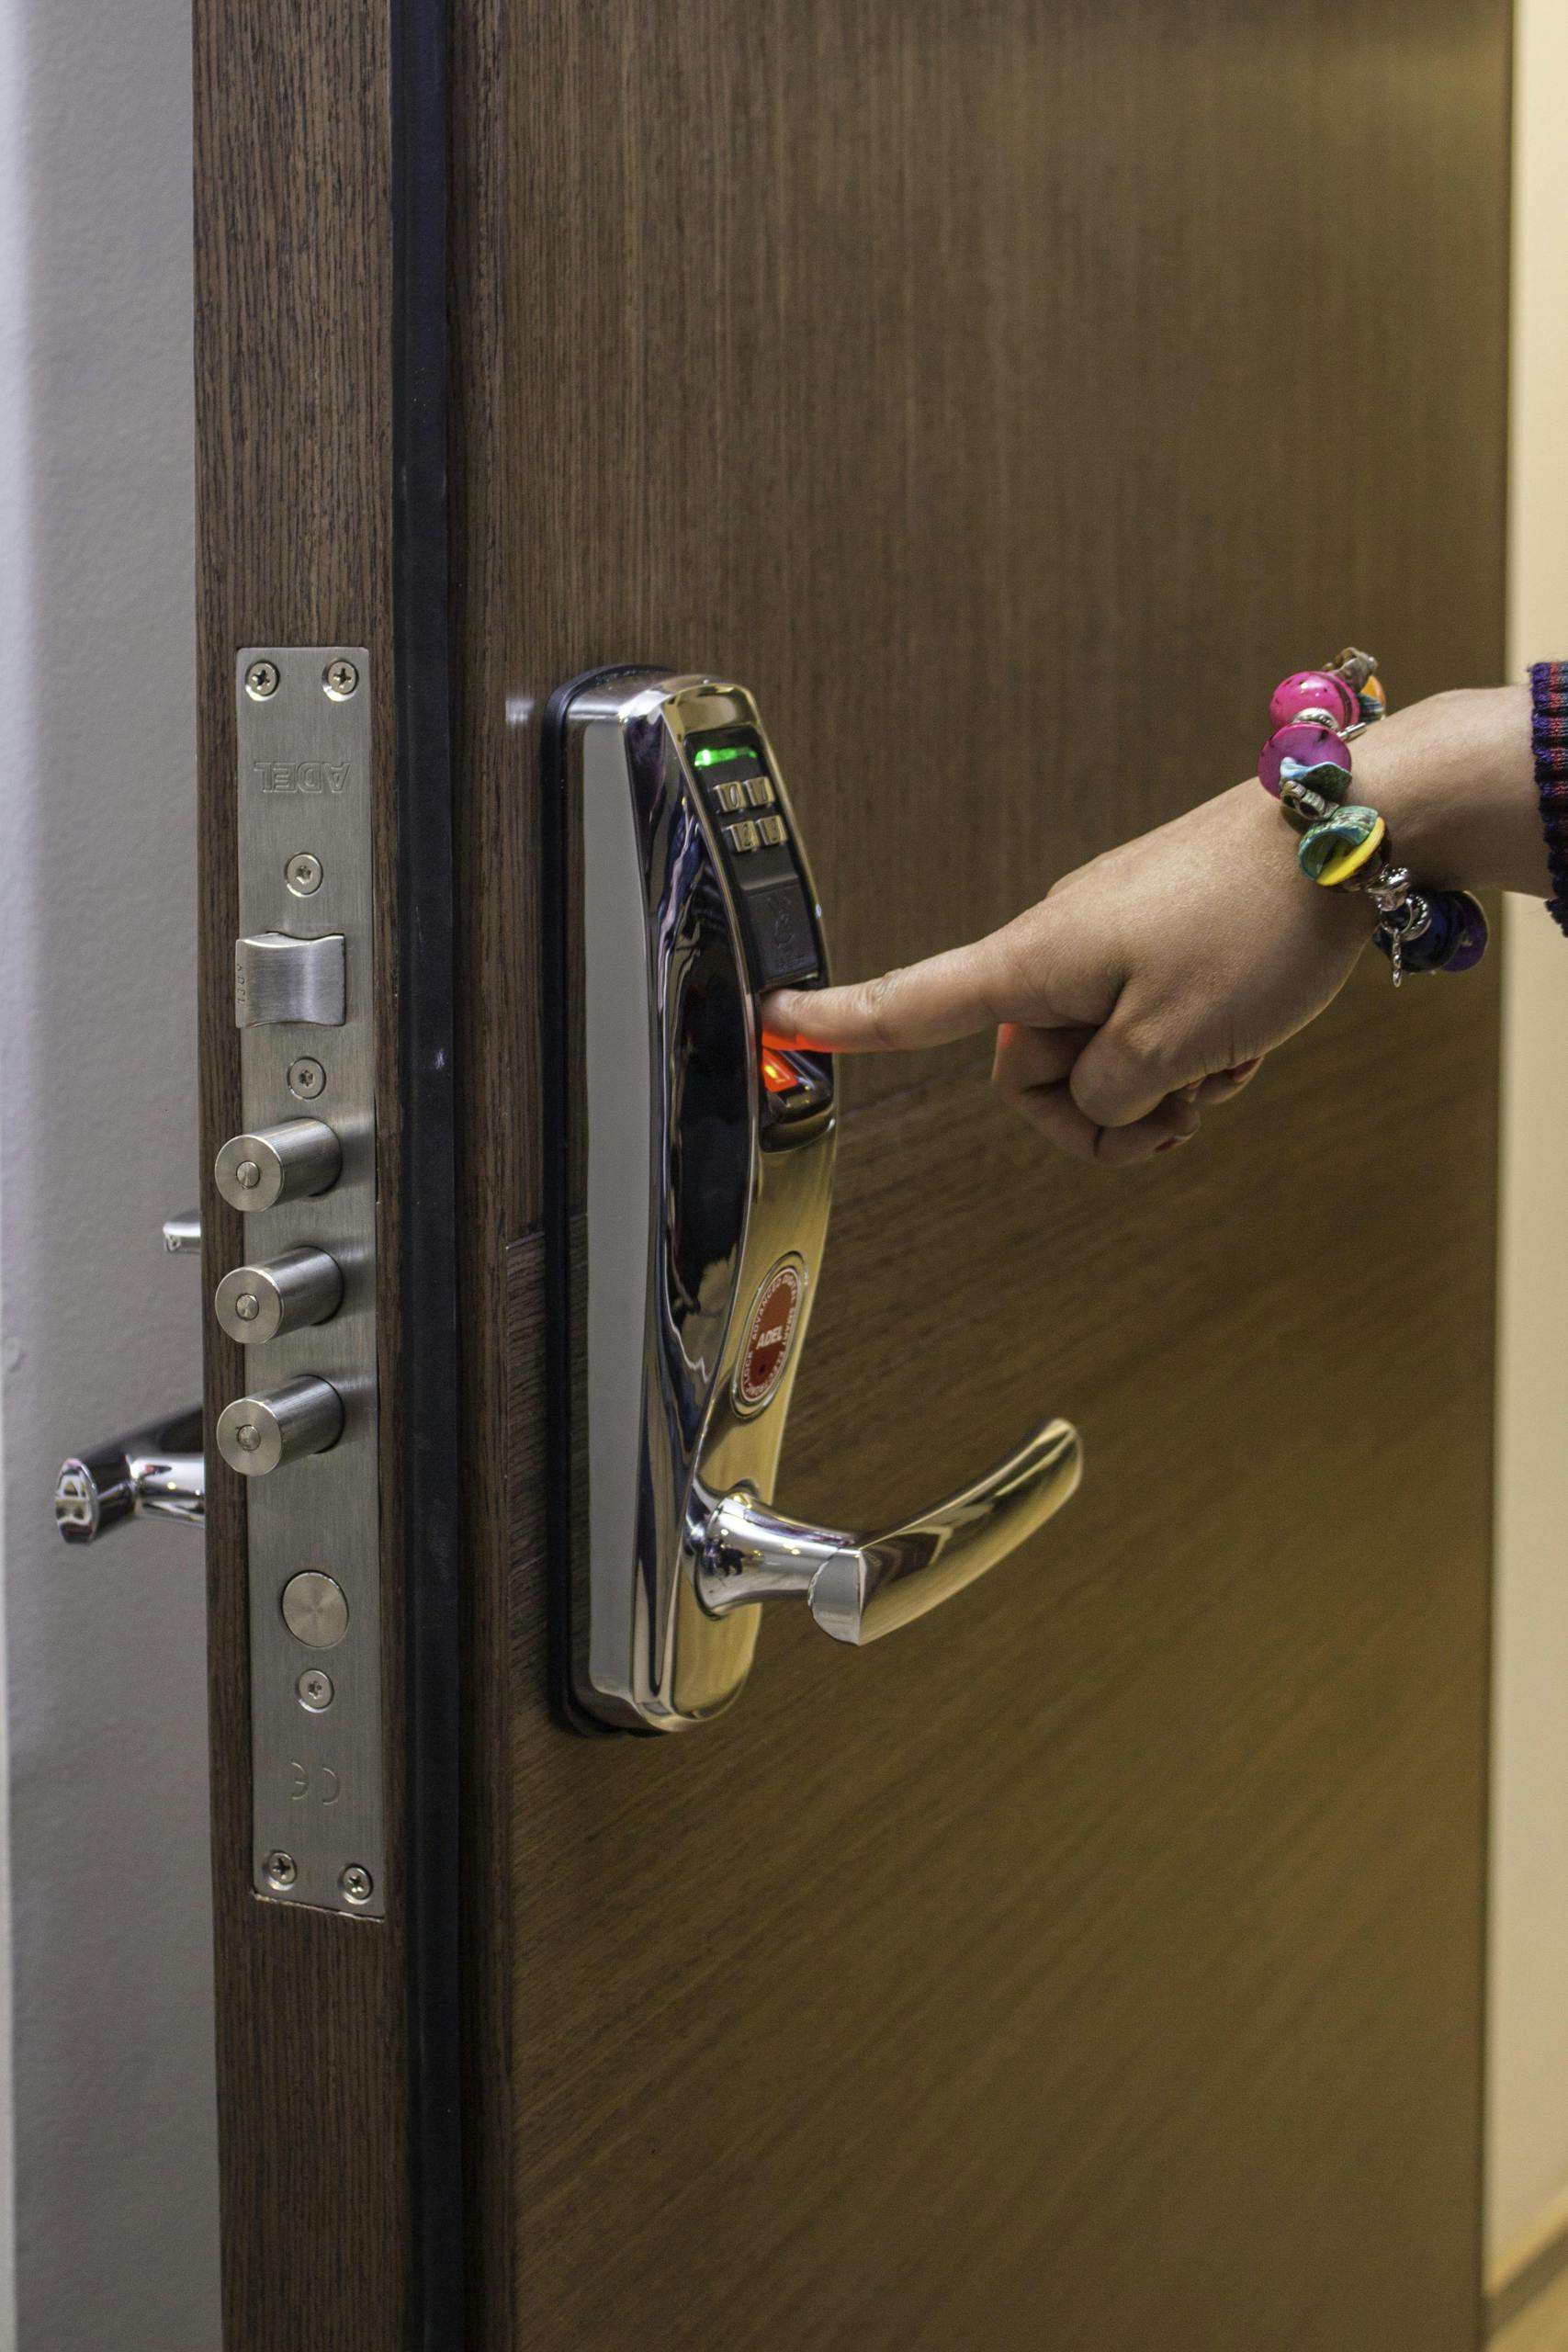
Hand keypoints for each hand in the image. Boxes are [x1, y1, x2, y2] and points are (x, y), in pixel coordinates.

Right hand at [764, 779, 1370, 1165]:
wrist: (1350, 829)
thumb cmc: (1258, 921)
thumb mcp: (1175, 1045)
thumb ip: (1108, 1095)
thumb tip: (1095, 1099)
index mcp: (1037, 962)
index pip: (912, 1002)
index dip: (840, 1020)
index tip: (776, 1023)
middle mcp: (1061, 942)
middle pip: (1032, 1064)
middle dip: (1098, 1115)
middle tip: (1178, 1119)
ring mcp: (1113, 934)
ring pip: (1101, 1048)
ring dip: (1157, 1084)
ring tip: (1226, 1068)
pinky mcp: (1162, 930)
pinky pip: (1147, 1016)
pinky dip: (1189, 1047)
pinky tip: (1244, 1044)